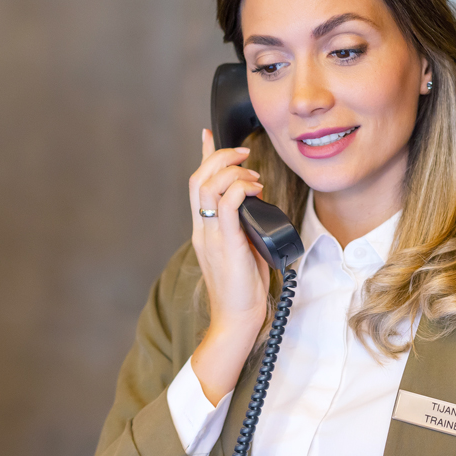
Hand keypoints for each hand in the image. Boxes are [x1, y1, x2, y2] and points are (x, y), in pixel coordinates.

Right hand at [188, 128, 269, 403]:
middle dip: (220, 157)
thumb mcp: (243, 250)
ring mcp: (211, 237)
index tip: (209, 135)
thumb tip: (258, 205)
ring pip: (207, 186)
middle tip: (244, 153)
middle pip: (197, 178)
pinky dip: (239, 190)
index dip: (203, 156)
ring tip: (253, 175)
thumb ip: (244, 227)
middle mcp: (202, 230)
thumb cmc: (243, 291)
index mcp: (203, 231)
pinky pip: (226, 206)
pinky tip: (254, 189)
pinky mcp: (226, 245)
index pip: (196, 185)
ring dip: (232, 172)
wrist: (236, 320)